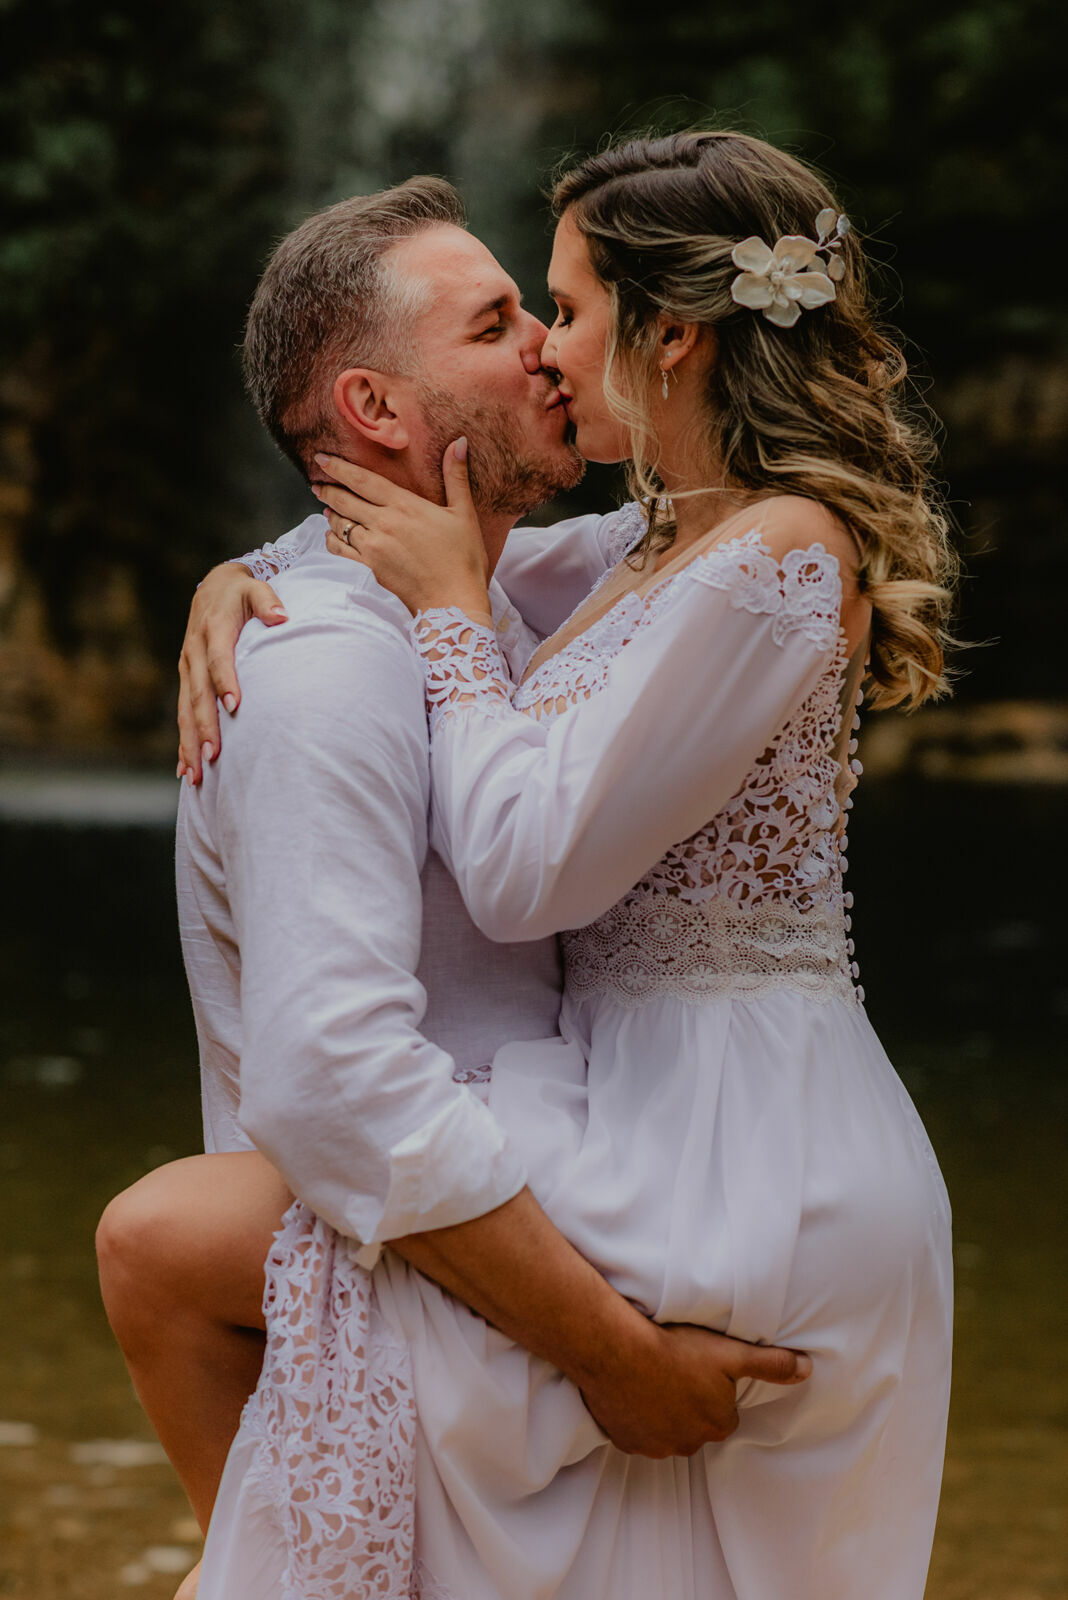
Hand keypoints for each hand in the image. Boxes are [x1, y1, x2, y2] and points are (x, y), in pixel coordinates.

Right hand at [177, 564, 287, 783]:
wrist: (214, 586)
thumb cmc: (242, 592)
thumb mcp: (256, 588)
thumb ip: (268, 601)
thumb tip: (282, 616)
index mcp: (215, 629)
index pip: (219, 659)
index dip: (225, 681)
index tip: (234, 707)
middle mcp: (195, 651)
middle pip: (198, 693)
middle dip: (204, 726)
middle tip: (212, 755)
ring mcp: (187, 667)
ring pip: (185, 709)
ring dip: (189, 742)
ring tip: (195, 774)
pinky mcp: (186, 678)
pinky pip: (182, 713)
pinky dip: (183, 741)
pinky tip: (185, 768)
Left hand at [313, 441, 491, 619]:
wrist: (453, 602)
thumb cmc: (463, 558)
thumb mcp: (464, 514)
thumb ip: (456, 476)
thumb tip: (459, 442)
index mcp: (404, 506)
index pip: (362, 480)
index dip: (339, 467)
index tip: (321, 458)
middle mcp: (383, 524)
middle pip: (345, 500)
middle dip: (327, 489)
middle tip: (317, 482)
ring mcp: (374, 547)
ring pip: (341, 524)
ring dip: (331, 512)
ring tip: (325, 505)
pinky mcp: (371, 568)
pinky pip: (342, 549)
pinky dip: (332, 539)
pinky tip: (331, 534)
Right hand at [579, 1320, 811, 1457]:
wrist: (616, 1350)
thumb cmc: (675, 1346)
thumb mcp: (730, 1352)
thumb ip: (771, 1364)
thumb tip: (808, 1369)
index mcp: (717, 1423)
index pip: (723, 1412)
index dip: (712, 1389)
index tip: (697, 1367)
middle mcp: (688, 1444)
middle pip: (695, 1425)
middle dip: (688, 1403)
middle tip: (674, 1370)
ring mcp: (654, 1446)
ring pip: (666, 1431)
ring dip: (662, 1412)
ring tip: (651, 1378)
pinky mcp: (625, 1442)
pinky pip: (636, 1434)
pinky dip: (636, 1417)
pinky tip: (631, 1390)